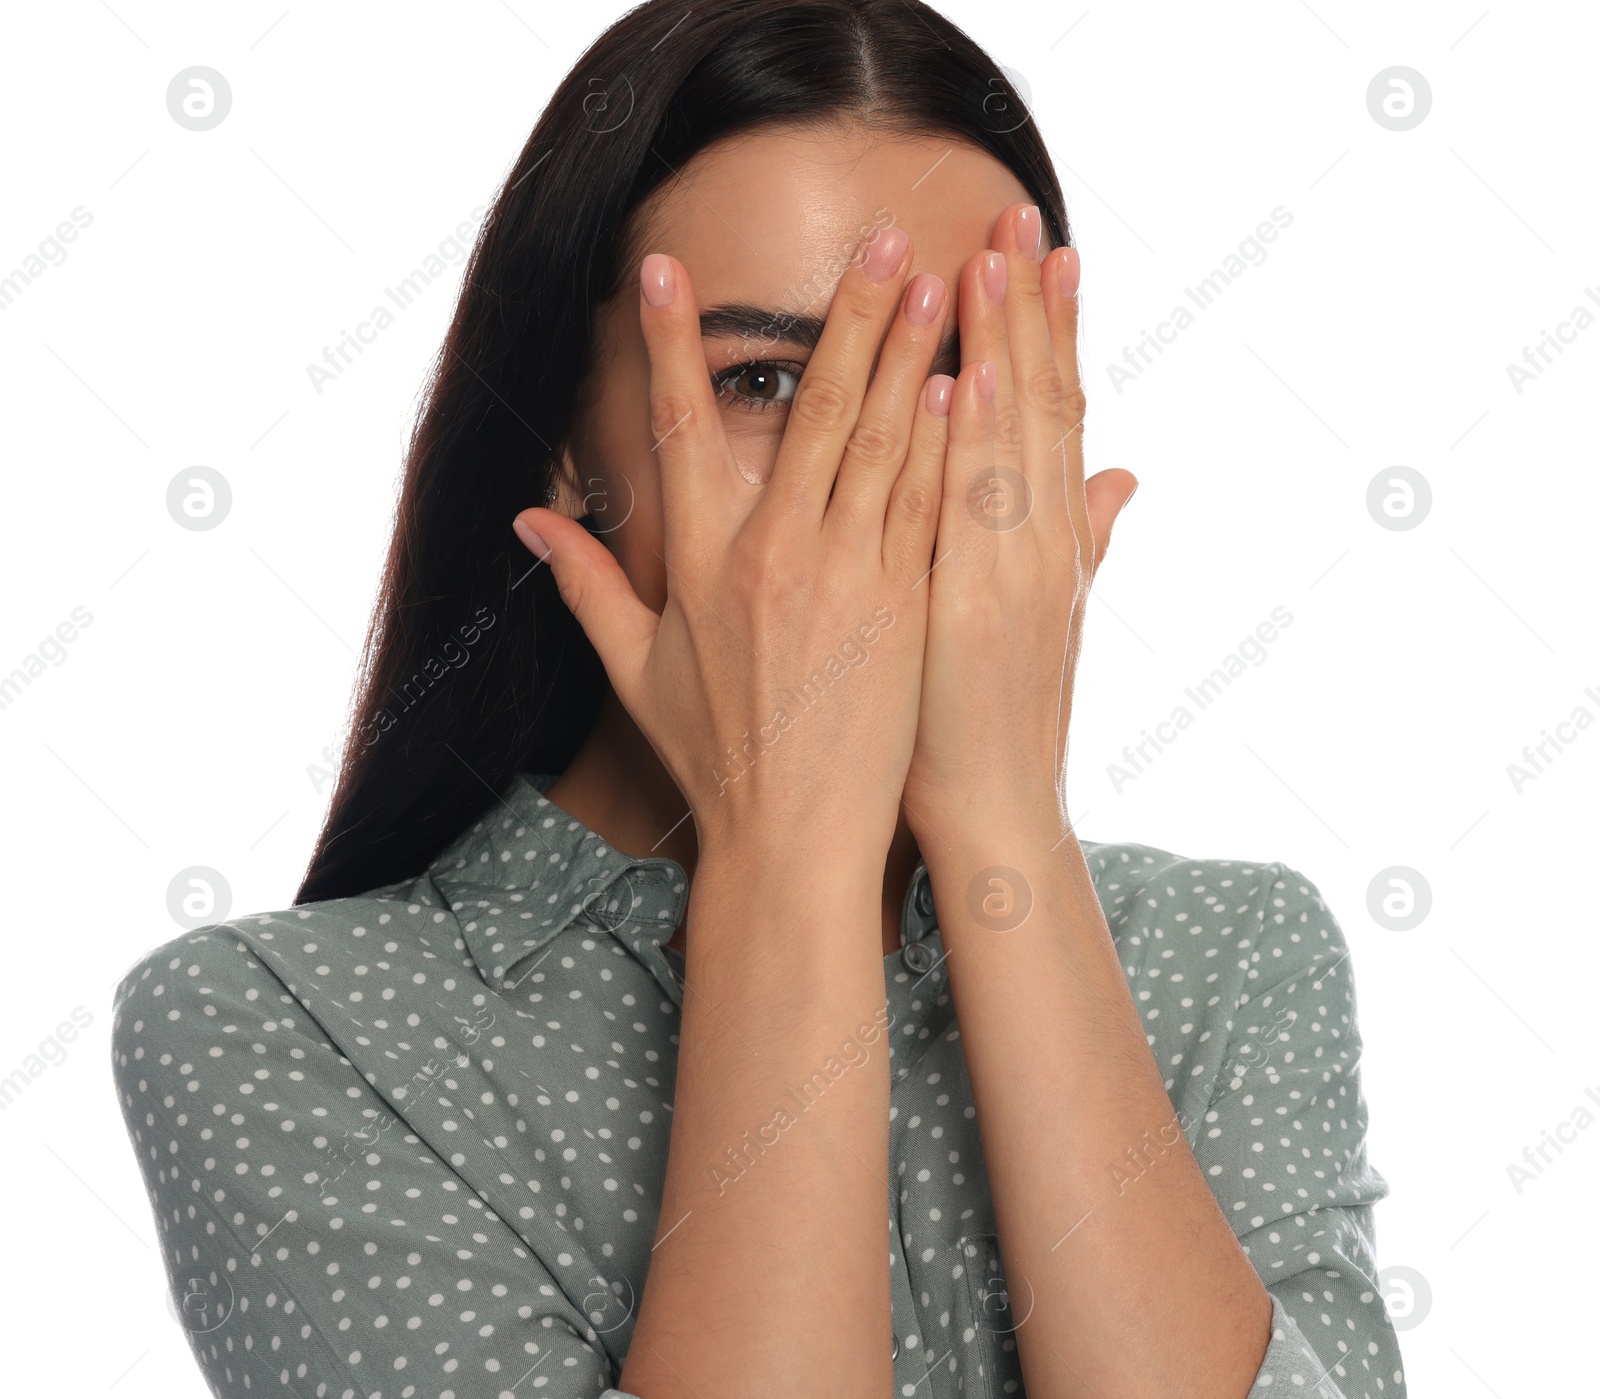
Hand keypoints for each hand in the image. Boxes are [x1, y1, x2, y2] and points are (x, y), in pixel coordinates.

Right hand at [514, 233, 961, 867]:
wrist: (794, 839)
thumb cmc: (714, 756)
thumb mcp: (635, 670)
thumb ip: (587, 584)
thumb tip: (529, 519)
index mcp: (701, 563)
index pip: (679, 428)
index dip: (671, 343)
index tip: (666, 269)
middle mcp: (775, 555)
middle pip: (816, 412)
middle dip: (850, 316)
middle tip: (884, 237)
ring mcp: (848, 579)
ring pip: (885, 446)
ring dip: (912, 357)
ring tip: (940, 281)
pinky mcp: (906, 606)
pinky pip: (928, 507)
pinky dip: (946, 444)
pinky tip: (965, 384)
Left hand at [902, 204, 1137, 848]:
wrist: (997, 808)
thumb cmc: (997, 715)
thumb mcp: (1050, 615)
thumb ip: (1086, 537)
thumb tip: (1124, 476)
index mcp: (1055, 539)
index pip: (1058, 414)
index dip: (1055, 332)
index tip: (1046, 256)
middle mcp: (1046, 542)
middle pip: (1044, 404)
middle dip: (1032, 309)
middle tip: (1018, 215)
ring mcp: (1017, 571)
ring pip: (1015, 440)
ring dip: (1005, 345)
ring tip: (994, 256)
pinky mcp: (977, 608)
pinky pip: (975, 512)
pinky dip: (973, 444)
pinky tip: (963, 377)